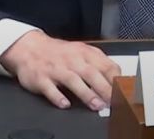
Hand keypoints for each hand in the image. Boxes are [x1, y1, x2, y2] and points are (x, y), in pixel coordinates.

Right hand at [0, 30, 120, 111]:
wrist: (30, 47)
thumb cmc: (60, 53)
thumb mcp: (81, 53)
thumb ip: (99, 65)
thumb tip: (118, 81)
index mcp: (84, 53)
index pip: (105, 65)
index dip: (116, 79)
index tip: (123, 91)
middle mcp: (71, 60)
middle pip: (91, 73)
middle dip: (104, 88)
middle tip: (114, 102)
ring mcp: (56, 69)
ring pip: (73, 80)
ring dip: (86, 94)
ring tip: (96, 106)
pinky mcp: (41, 78)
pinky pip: (50, 88)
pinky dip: (58, 96)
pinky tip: (65, 104)